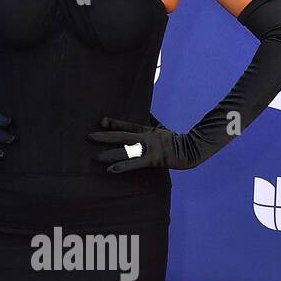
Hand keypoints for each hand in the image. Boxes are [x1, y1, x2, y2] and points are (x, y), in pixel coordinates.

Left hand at [86, 116, 201, 171]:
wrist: (190, 150)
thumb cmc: (175, 140)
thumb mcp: (162, 128)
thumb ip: (151, 121)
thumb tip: (145, 110)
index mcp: (147, 130)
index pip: (128, 126)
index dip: (114, 123)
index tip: (101, 121)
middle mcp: (146, 138)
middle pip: (122, 136)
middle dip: (105, 136)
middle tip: (89, 137)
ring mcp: (149, 148)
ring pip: (126, 150)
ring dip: (110, 154)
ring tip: (95, 157)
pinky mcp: (152, 160)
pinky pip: (135, 164)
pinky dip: (122, 166)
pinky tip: (110, 170)